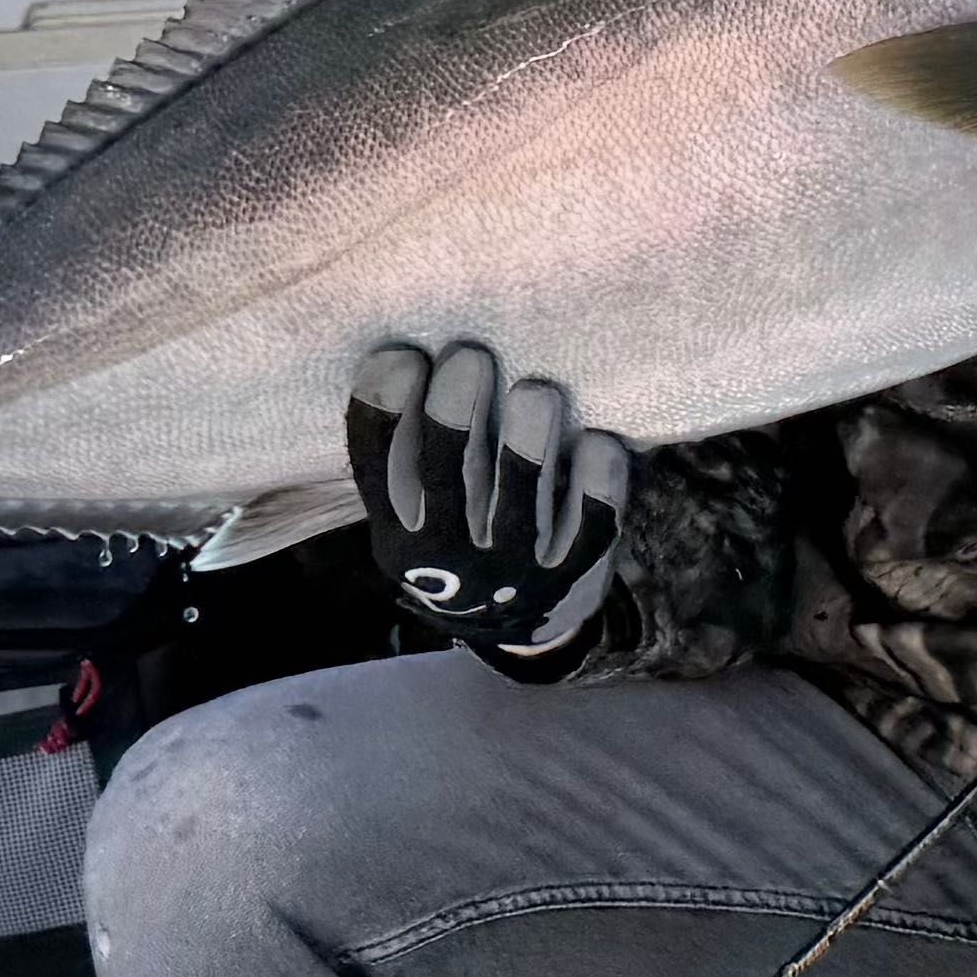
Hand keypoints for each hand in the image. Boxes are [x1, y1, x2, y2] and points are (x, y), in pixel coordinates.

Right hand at [348, 341, 634, 678]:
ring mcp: (512, 568)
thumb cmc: (462, 533)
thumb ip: (411, 447)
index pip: (378, 465)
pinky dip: (596, 486)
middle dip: (455, 413)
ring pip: (519, 501)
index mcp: (398, 530)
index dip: (383, 409)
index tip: (403, 355)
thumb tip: (408, 349)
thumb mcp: (417, 509)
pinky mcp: (571, 573)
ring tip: (536, 392)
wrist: (513, 626)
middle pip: (445, 475)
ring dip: (528, 443)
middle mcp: (449, 554)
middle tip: (470, 356)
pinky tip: (598, 444)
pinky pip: (589, 528)